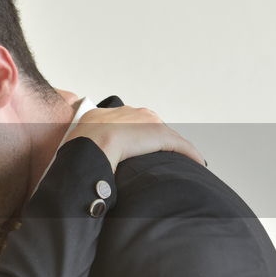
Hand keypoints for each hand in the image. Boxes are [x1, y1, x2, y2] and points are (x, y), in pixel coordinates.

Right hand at [64, 105, 205, 168]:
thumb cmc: (79, 149)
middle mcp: (129, 112)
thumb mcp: (78, 142)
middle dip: (155, 141)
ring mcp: (145, 122)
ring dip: (176, 148)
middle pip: (149, 127)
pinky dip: (190, 154)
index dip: (135, 136)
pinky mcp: (159, 134)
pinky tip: (197, 163)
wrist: (90, 146)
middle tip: (158, 157)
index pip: (128, 123)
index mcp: (108, 114)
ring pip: (166, 136)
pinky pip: (180, 145)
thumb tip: (78, 164)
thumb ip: (84, 145)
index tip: (138, 147)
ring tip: (182, 160)